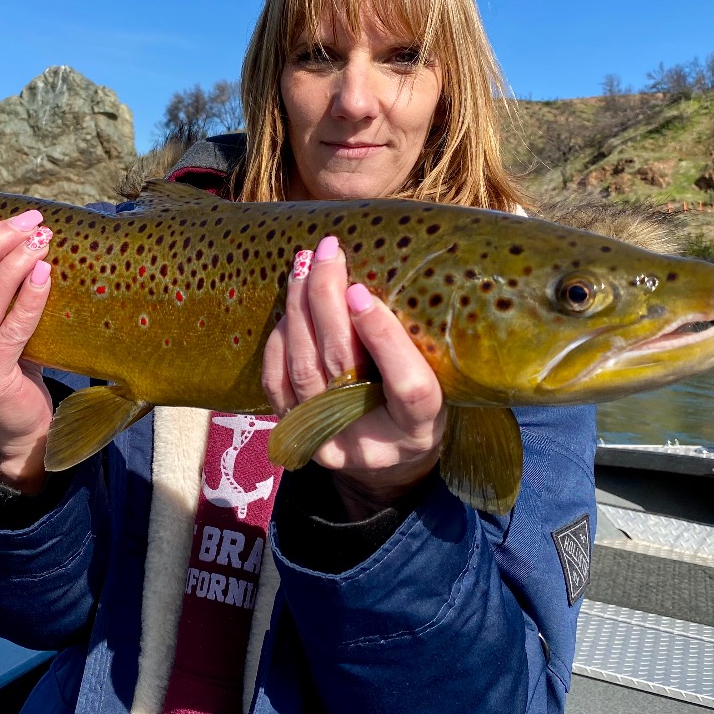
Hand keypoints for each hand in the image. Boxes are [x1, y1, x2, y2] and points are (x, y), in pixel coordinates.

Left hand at [260, 235, 445, 518]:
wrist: (384, 459)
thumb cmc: (416, 407)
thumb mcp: (437, 382)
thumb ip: (415, 346)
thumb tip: (371, 281)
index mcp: (418, 427)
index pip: (407, 386)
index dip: (383, 338)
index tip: (361, 290)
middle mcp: (369, 440)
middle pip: (340, 366)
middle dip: (328, 302)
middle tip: (329, 253)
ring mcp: (325, 440)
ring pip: (302, 368)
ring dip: (299, 309)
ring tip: (306, 265)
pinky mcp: (296, 433)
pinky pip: (276, 381)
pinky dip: (280, 338)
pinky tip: (291, 305)